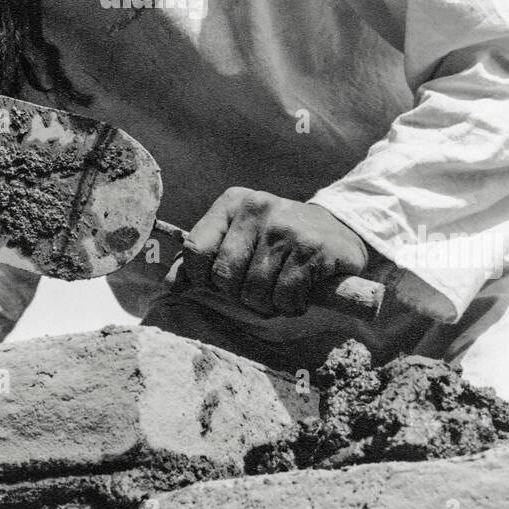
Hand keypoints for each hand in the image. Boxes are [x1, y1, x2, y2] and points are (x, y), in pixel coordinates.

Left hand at [178, 187, 369, 317]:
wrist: (338, 232)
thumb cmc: (279, 240)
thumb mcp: (239, 238)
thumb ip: (203, 259)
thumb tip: (170, 286)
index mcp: (233, 202)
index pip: (196, 249)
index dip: (204, 278)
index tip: (222, 283)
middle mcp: (258, 207)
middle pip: (225, 277)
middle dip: (240, 295)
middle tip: (260, 289)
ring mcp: (286, 227)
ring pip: (254, 291)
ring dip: (268, 304)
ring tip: (282, 290)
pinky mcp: (313, 249)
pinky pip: (285, 297)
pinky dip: (291, 306)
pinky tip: (301, 293)